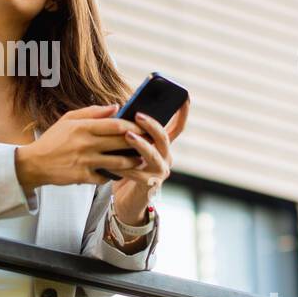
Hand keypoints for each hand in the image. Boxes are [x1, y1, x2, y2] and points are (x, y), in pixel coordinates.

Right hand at [15, 104, 147, 189]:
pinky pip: (104, 177)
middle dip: (139, 143)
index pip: (116, 125)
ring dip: (133, 162)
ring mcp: (84, 161)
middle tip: (150, 143)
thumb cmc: (53, 140)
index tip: (144, 127)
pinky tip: (120, 173)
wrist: (33, 163)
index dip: (134, 126)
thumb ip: (92, 112)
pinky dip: (113, 175)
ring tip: (141, 160)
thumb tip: (116, 107)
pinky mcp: (82, 177)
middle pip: (121, 142)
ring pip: (118, 162)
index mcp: (83, 127)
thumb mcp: (68, 120)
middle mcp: (85, 143)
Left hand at [108, 99, 189, 223]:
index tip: (186, 96)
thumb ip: (130, 131)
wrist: (127, 200)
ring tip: (127, 135)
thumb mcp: (130, 147)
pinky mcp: (149, 185)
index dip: (183, 112)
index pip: (177, 126)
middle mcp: (166, 157)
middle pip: (164, 137)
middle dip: (152, 124)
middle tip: (138, 115)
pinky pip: (137, 173)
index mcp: (163, 145)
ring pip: (153, 154)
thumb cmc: (127, 168)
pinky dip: (123, 166)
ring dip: (141, 143)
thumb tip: (119, 109)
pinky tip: (111, 161)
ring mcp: (160, 171)